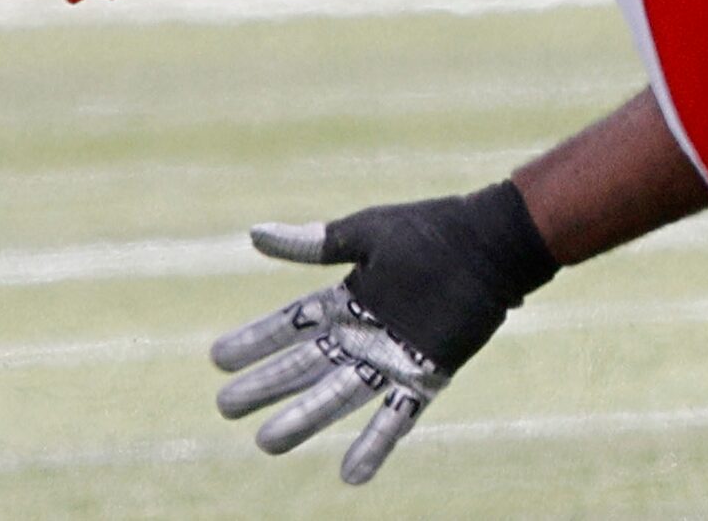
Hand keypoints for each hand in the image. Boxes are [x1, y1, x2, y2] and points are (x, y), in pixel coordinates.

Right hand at [210, 185, 554, 484]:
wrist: (490, 247)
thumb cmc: (430, 232)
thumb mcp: (365, 234)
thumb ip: (313, 243)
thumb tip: (254, 235)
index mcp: (345, 298)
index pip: (289, 325)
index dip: (254, 341)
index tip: (218, 358)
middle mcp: (362, 334)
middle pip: (303, 366)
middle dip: (265, 387)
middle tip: (227, 407)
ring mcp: (391, 359)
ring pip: (337, 397)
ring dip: (304, 420)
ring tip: (267, 443)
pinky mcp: (425, 376)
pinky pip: (396, 418)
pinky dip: (375, 446)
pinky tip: (351, 476)